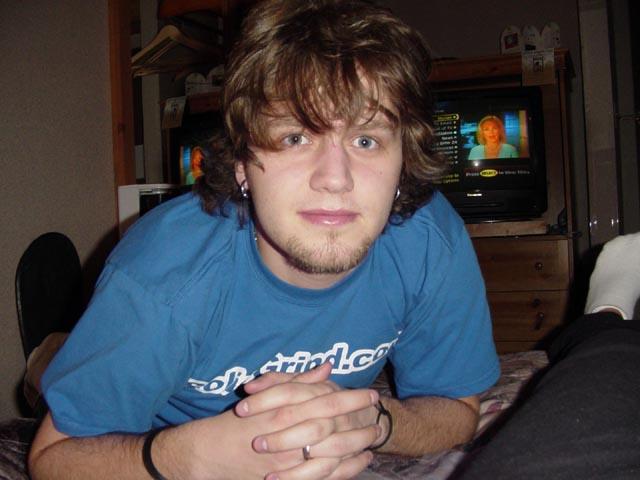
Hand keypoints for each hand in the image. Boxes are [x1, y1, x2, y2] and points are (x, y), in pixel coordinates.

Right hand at [176, 375, 376, 479]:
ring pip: (333, 454)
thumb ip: (297, 382)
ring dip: (357, 445)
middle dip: (359, 421)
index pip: (325, 402)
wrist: (208, 455)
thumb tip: (326, 368)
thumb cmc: (236, 423)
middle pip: (333, 428)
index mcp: (284, 411)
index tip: (369, 394)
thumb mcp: (264, 397)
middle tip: (378, 414)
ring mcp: (290, 462)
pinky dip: (346, 469)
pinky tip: (360, 460)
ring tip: (374, 437)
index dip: (350, 398)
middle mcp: (289, 436)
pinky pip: (324, 476)